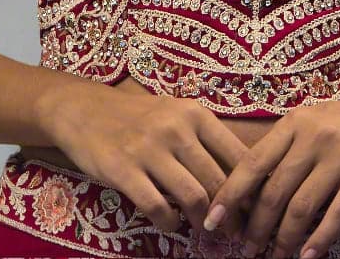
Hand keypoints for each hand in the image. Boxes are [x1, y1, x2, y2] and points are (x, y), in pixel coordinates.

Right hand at [44, 79, 249, 236]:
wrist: (85, 109)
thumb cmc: (138, 115)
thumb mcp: (176, 114)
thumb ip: (204, 140)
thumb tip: (242, 177)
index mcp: (195, 114)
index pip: (238, 155)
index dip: (251, 188)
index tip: (255, 209)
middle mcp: (177, 128)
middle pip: (219, 181)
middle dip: (230, 214)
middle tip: (231, 231)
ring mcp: (150, 149)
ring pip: (194, 197)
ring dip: (202, 222)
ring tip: (202, 229)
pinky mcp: (124, 170)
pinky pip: (158, 208)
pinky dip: (169, 224)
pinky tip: (168, 223)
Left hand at [202, 81, 339, 258]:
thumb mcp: (311, 122)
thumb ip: (284, 148)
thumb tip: (248, 189)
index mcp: (295, 123)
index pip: (253, 161)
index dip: (230, 193)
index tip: (212, 220)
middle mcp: (314, 137)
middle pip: (275, 190)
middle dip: (257, 227)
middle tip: (247, 250)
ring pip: (303, 206)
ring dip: (285, 239)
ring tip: (275, 257)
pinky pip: (338, 212)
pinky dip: (320, 238)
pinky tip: (308, 256)